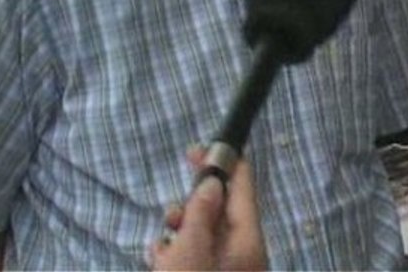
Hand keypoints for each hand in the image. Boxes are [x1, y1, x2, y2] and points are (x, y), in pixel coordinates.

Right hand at [149, 146, 267, 271]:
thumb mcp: (191, 250)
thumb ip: (201, 215)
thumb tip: (213, 183)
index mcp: (248, 241)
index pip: (244, 190)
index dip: (227, 163)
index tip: (205, 147)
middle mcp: (242, 253)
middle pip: (222, 211)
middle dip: (196, 201)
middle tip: (175, 208)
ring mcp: (225, 267)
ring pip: (204, 234)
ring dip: (182, 227)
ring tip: (166, 236)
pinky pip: (194, 255)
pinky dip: (176, 250)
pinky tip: (159, 253)